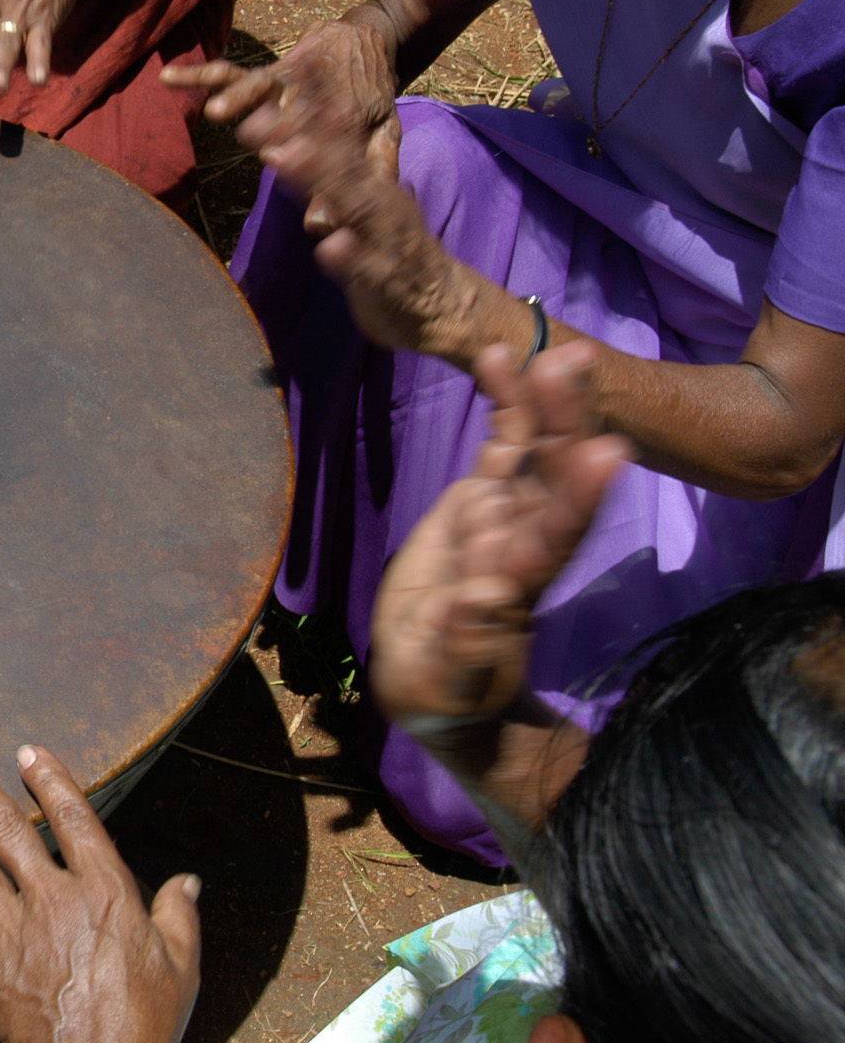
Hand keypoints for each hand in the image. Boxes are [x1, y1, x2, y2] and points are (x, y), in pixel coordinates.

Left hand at [0, 740, 200, 1042]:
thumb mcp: (181, 967)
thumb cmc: (144, 1025)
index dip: (50, 781)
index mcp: (106, 893)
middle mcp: (54, 901)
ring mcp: (15, 933)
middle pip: (7, 828)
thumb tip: (188, 881)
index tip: (27, 751)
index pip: (74, 820)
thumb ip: (180, 916)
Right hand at [161, 17, 403, 224]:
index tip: (277, 160)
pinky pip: (227, 72)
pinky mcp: (265, 72)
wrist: (367, 40)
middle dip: (269, 122)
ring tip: (214, 112)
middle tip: (252, 138)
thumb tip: (331, 219)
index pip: (325, 134)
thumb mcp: (384, 135)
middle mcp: (311, 94)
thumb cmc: (371, 98)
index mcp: (345, 110)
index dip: (301, 149)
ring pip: (257, 83)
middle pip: (288, 107)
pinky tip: (167, 78)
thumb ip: (372, 172)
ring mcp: (285, 80)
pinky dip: (198, 74)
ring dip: (237, 96)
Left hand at [171, 22, 482, 357]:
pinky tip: (329, 244)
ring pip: (352, 204)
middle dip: (299, 136)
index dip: (309, 111)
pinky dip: (349, 255)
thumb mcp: (362, 211)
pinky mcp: (385, 279)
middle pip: (337, 163)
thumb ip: (333, 183)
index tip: (281, 78)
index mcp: (370, 185)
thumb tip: (294, 149)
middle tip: (257, 114)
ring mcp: (384, 238)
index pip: (336, 141)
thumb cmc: (394, 256)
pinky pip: (367, 266)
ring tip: (283, 156)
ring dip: (318, 179)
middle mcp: (378, 202)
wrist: (445, 306)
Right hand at [370, 341, 630, 733]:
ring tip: (553, 350)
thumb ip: (465, 643)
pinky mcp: (481, 500)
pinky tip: (500, 357)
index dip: (580, 497)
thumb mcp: (445, 681)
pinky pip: (501, 446)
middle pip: (555, 478)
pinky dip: (507, 404)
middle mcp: (525, 542)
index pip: (556, 538)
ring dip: (548, 402)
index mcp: (517, 587)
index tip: (606, 454)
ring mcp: (507, 515)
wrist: (436, 678)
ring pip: (536, 452)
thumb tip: (480, 600)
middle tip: (575, 367)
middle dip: (568, 423)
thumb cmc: (443, 692)